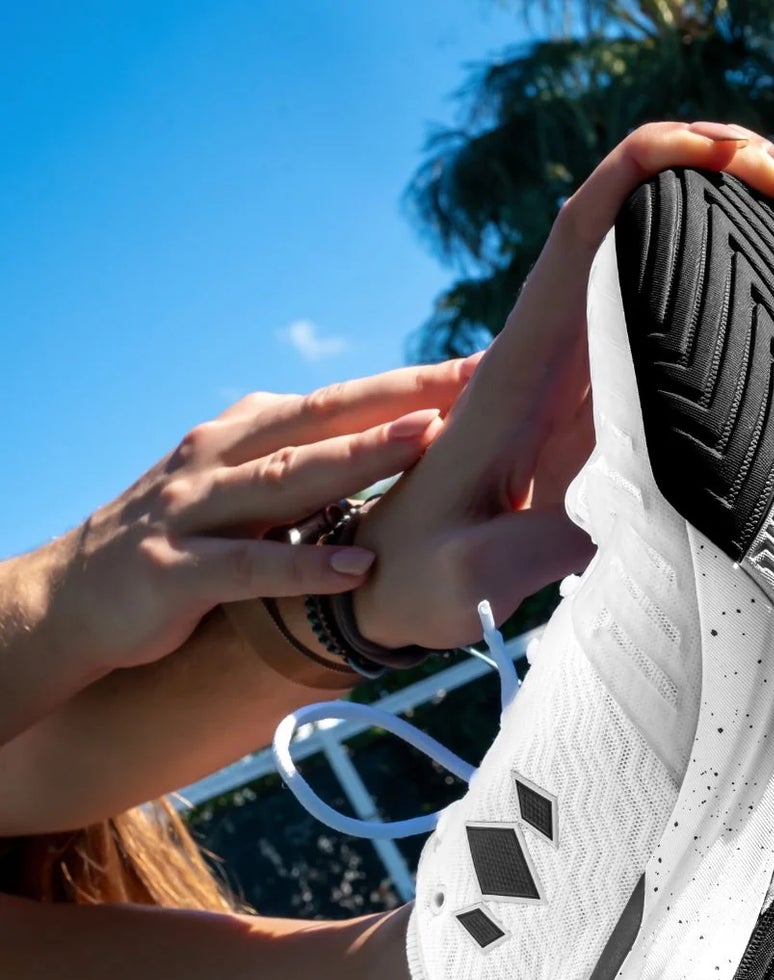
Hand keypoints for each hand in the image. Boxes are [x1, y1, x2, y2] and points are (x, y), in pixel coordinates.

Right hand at [39, 357, 477, 675]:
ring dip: (360, 455)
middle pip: (325, 417)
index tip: (481, 364)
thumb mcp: (245, 496)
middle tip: (475, 377)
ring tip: (426, 439)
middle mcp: (221, 457)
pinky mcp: (177, 571)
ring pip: (290, 477)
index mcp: (246, 435)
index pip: (341, 399)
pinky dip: (305, 566)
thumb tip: (395, 460)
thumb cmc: (182, 546)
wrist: (71, 599)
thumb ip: (307, 473)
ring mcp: (195, 510)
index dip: (411, 382)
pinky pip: (250, 568)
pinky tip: (359, 569)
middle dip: (402, 396)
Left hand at [352, 120, 773, 650]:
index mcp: (522, 361)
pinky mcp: (600, 404)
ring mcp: (582, 369)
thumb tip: (647, 510)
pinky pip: (664, 316)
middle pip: (643, 211)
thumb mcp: (477, 571)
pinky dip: (722, 284)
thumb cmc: (419, 574)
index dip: (663, 164)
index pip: (590, 220)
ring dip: (740, 217)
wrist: (386, 582)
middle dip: (734, 174)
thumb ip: (550, 541)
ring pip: (660, 254)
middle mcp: (555, 344)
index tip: (743, 159)